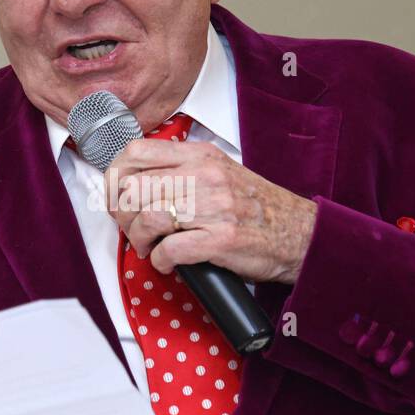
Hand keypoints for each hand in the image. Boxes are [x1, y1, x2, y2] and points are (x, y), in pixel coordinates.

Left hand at [107, 139, 317, 284]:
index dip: (115, 177)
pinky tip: (166, 262)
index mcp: (200, 156)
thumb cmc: (257, 208)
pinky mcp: (220, 238)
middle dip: (122, 214)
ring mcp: (213, 206)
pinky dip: (160, 260)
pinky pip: (170, 248)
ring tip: (147, 247)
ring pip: (148, 217)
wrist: (299, 233)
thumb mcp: (219, 172)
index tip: (115, 196)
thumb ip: (181, 171)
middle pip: (134, 188)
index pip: (136, 152)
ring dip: (138, 239)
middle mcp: (205, 176)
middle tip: (130, 229)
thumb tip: (136, 183)